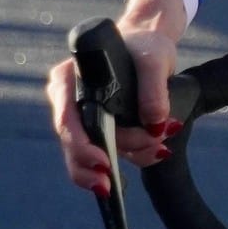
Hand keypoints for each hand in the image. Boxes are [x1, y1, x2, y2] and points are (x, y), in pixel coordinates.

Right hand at [46, 0, 186, 194]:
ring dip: (131, 155)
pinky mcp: (104, 130)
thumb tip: (157, 125)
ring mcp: (86, 119)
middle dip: (100, 165)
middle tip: (117, 182)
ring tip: (160, 148)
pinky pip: (114, 153)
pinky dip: (138, 156)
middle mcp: (71, 102)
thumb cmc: (145, 46)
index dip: (81, 147)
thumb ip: (154, 89)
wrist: (150, 46)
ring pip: (97, 154)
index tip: (104, 164)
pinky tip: (157, 152)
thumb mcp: (154, 59)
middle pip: (75, 146)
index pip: (67, 121)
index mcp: (68, 81)